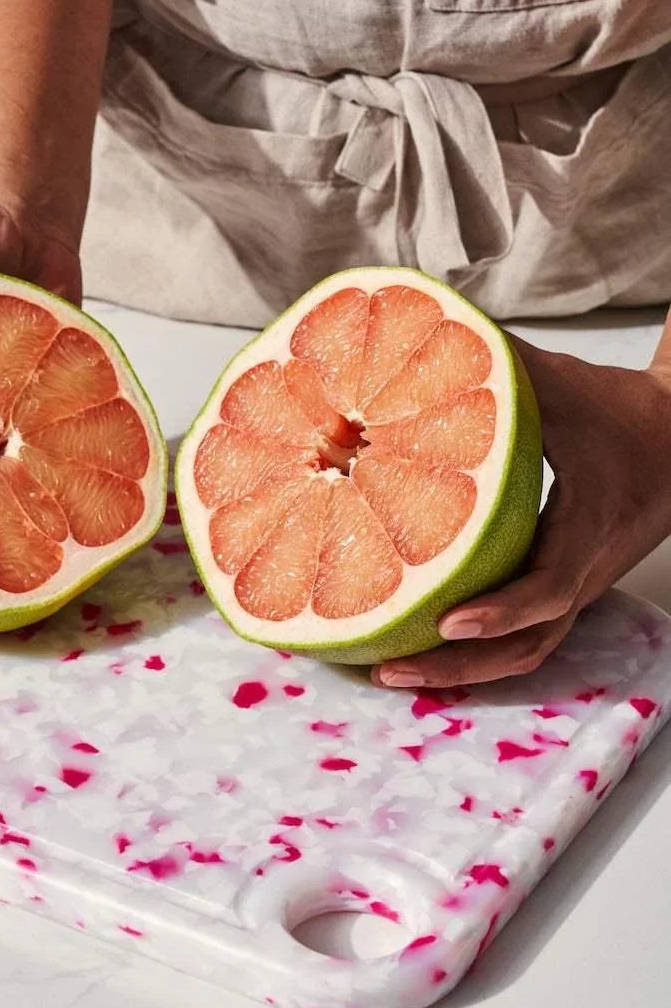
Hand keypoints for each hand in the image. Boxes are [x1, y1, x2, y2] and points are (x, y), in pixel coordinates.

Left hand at [374, 336, 670, 688]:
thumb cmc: (617, 411)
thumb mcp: (559, 384)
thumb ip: (499, 365)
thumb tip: (430, 332)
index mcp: (587, 525)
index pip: (547, 587)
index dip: (499, 611)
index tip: (447, 620)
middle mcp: (583, 569)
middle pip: (527, 643)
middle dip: (461, 666)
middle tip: (391, 672)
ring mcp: (575, 585)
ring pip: (526, 651)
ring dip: (466, 671)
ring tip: (396, 675)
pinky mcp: (564, 587)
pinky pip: (525, 636)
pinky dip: (480, 653)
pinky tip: (425, 649)